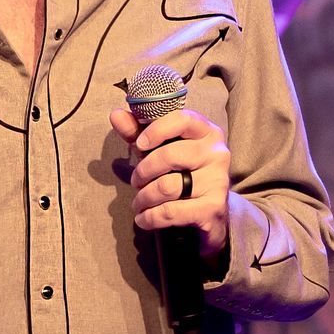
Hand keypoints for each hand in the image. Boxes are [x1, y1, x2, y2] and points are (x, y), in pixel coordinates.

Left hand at [109, 98, 231, 261]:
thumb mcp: (161, 150)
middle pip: (169, 156)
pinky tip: (143, 218)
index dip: (156, 131)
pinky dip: (150, 217)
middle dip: (143, 171)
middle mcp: (217, 153)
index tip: (139, 144)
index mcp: (207, 132)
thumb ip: (139, 133)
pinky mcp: (213, 208)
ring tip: (139, 202)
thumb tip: (116, 114)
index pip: (182, 119)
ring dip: (144, 197)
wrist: (212, 213)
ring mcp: (217, 181)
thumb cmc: (182, 173)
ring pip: (167, 187)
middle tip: (136, 182)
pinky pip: (171, 212)